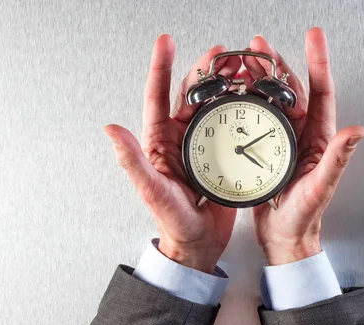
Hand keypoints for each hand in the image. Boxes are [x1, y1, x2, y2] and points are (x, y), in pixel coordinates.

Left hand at [104, 35, 241, 272]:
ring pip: (213, 103)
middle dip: (205, 69)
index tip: (166, 42)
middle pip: (190, 93)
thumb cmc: (173, 222)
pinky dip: (241, 106)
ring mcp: (202, 143)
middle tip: (221, 53)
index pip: (157, 97)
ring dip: (225, 83)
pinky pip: (232, 122)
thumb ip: (132, 162)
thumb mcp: (152, 192)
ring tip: (239, 66)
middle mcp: (180, 137)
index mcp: (159, 142)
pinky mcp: (222, 152)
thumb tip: (111, 131)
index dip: (161, 67)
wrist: (199, 243)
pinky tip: (252, 96)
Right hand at [243, 28, 363, 264]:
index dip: (318, 62)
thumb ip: (337, 159)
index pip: (321, 92)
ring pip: (270, 99)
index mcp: (318, 139)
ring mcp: (282, 140)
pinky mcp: (264, 148)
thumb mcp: (320, 188)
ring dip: (257, 78)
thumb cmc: (304, 218)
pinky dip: (244, 101)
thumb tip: (357, 132)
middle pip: (290, 88)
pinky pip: (254, 118)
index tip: (314, 38)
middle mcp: (301, 134)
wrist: (284, 237)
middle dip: (275, 63)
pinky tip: (232, 93)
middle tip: (259, 44)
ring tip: (243, 61)